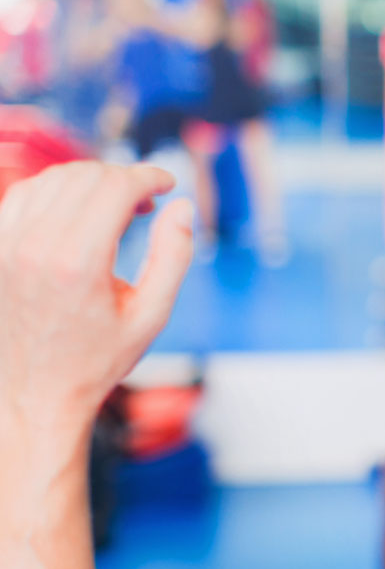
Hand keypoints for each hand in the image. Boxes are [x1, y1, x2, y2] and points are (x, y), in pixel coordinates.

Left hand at [0, 162, 193, 439]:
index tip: (168, 183)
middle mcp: (35, 246)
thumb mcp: (151, 316)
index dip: (148, 176)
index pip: (115, 187)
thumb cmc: (97, 359)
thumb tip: (182, 207)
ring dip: (91, 181)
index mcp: (78, 263)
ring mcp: (7, 245)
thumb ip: (173, 256)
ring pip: (54, 179)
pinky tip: (78, 211)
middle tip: (147, 201)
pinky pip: (25, 194)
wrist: (36, 392)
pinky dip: (57, 190)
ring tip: (115, 206)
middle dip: (123, 178)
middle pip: (86, 177)